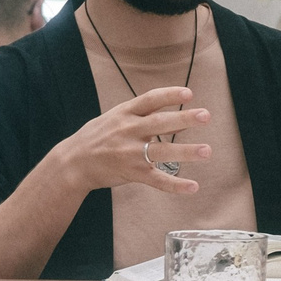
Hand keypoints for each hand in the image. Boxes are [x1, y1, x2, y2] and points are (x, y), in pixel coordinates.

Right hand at [50, 86, 210, 195]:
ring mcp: (130, 153)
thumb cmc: (97, 137)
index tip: (189, 93)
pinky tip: (193, 186)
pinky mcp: (132, 173)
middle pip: (160, 123)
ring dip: (186, 151)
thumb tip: (177, 115)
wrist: (73, 162)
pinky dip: (176, 185)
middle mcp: (129, 131)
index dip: (169, 95)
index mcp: (125, 113)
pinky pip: (157, 180)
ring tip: (207, 151)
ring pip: (162, 151)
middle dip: (184, 119)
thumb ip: (143, 114)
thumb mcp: (115, 118)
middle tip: (206, 116)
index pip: (150, 100)